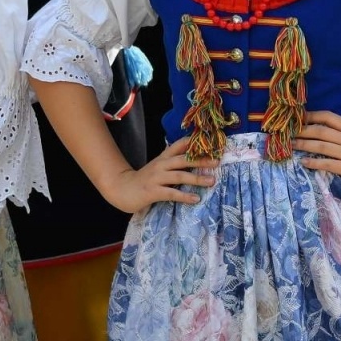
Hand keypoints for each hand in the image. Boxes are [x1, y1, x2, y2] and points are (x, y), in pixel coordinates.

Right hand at [98, 138, 217, 213]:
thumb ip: (174, 163)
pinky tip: (196, 199)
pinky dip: (185, 196)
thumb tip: (195, 159)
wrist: (122, 189)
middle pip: (183, 159)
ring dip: (197, 178)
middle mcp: (161, 165)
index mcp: (163, 157)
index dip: (194, 142)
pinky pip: (172, 193)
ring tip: (211, 181)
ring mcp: (156, 178)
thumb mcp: (159, 167)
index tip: (211, 141)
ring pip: (180, 175)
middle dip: (201, 160)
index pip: (179, 145)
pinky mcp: (153, 192)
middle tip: (217, 161)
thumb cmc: (145, 179)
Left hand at [293, 111, 340, 192]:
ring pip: (321, 147)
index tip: (300, 116)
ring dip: (304, 145)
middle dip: (302, 130)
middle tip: (288, 131)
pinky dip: (314, 163)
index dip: (313, 115)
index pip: (329, 117)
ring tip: (291, 145)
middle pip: (320, 131)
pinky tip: (304, 162)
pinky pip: (327, 164)